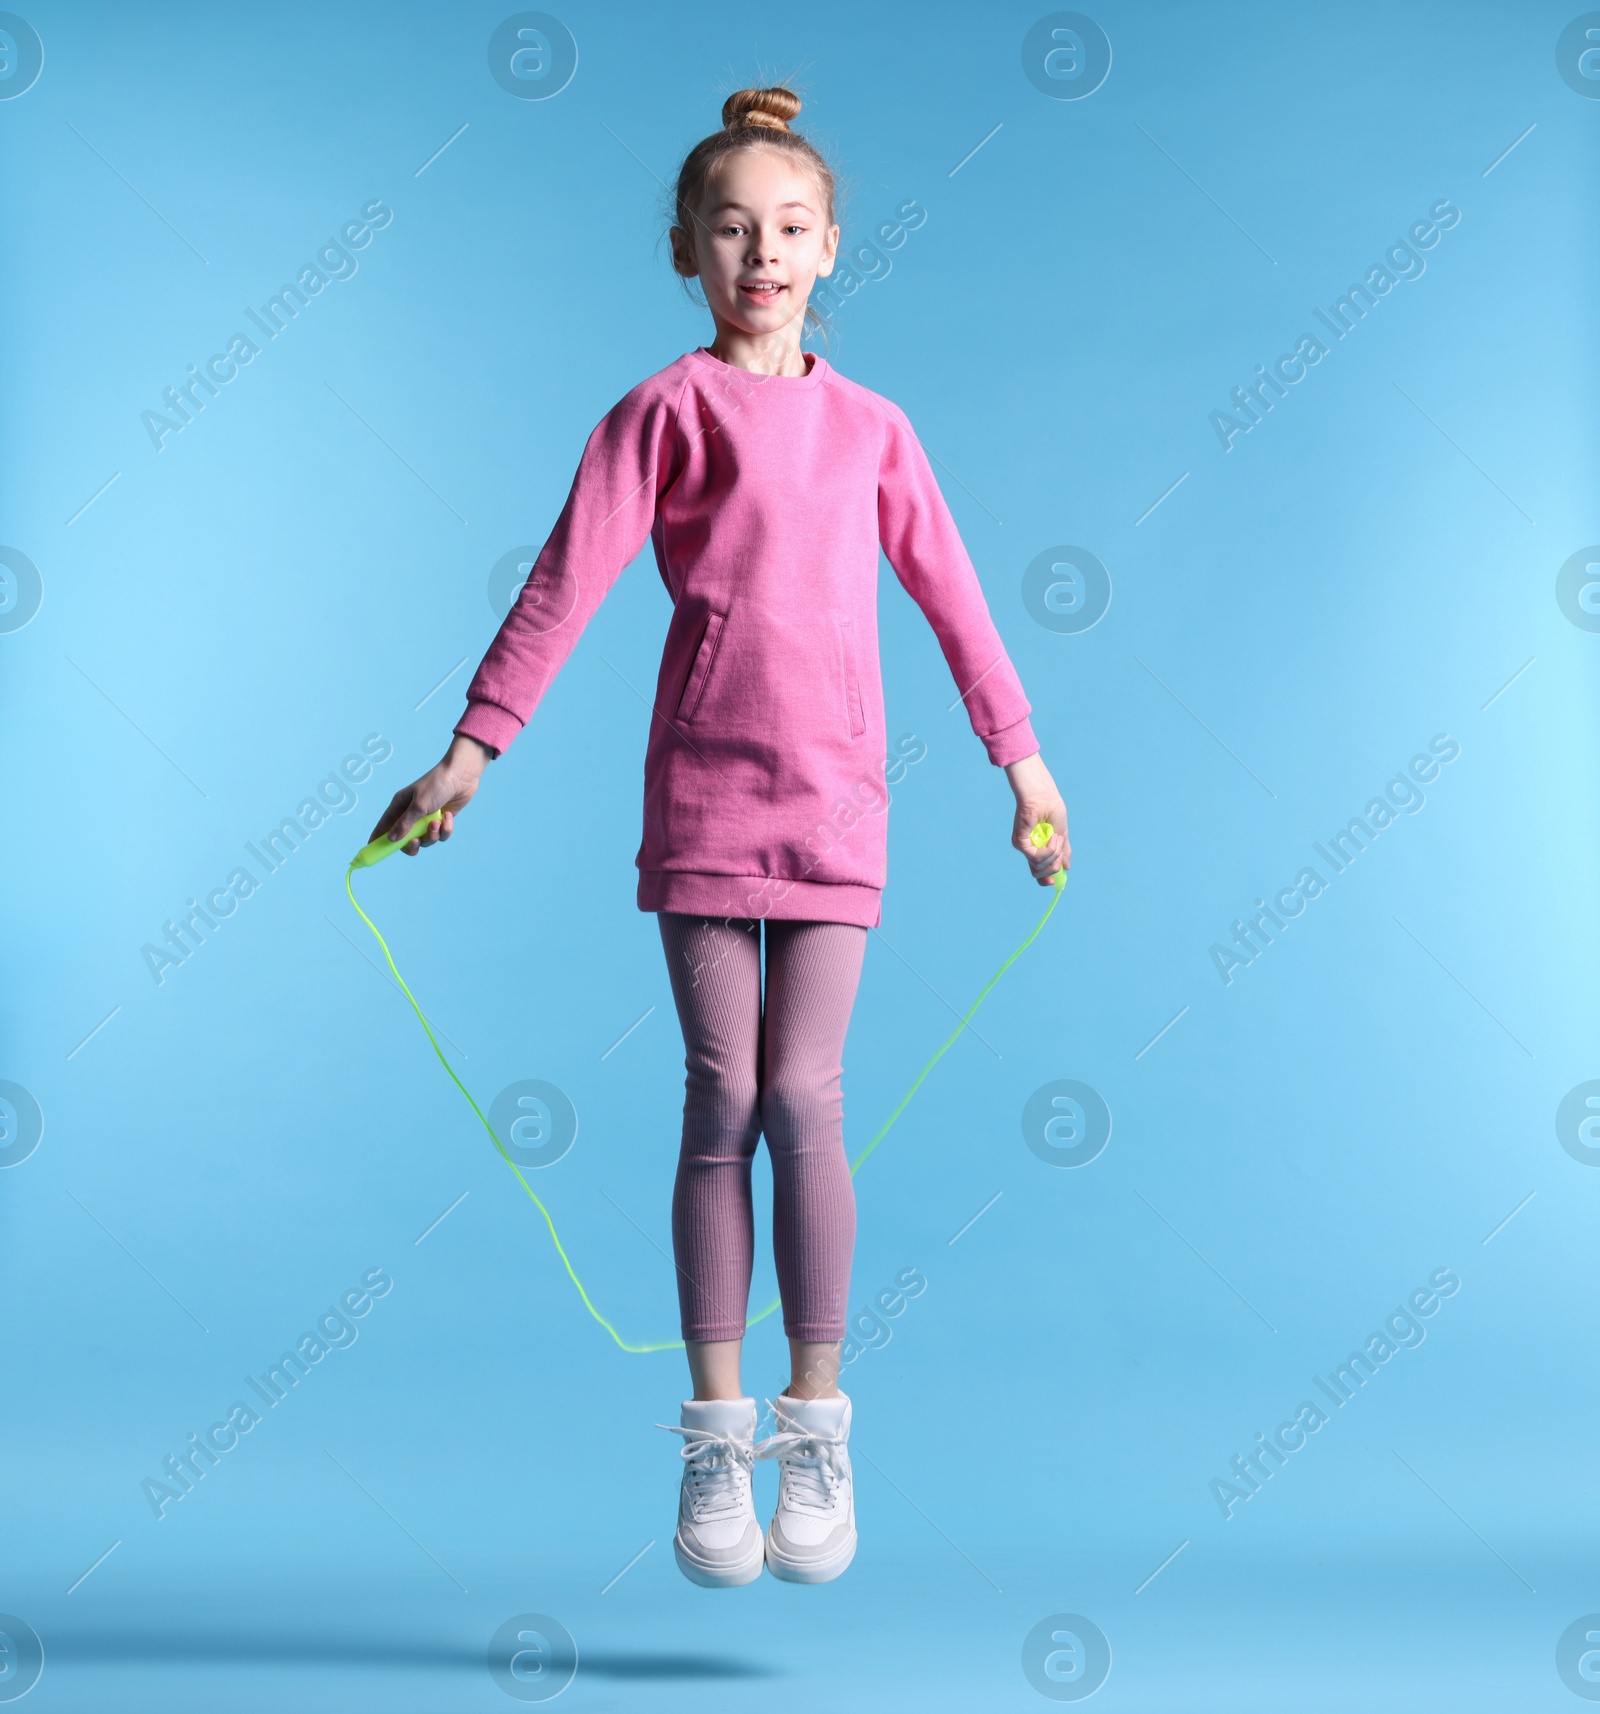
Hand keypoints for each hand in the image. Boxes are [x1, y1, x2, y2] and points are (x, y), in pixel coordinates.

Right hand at [367, 735, 493, 855]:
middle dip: (411, 844)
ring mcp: (428, 818)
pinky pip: (441, 835)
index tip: (372, 849)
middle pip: (406, 839)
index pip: (385, 825)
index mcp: (400, 806)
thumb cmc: (437, 785)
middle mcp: (412, 813)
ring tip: (437, 823)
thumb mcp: (419, 805)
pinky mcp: (442, 820)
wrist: (462, 775)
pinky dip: (446, 829)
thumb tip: (391, 839)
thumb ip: (405, 824)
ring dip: (432, 835)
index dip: (378, 838)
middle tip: (416, 842)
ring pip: (426, 839)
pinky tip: (448, 817)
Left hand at [1003, 751, 1069, 885]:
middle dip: (1053, 868)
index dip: (1047, 878)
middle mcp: (1029, 849)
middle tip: (1060, 857)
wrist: (1044, 796)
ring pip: (1039, 866)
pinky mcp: (1020, 842)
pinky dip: (1048, 850)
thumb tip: (1067, 867)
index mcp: (1038, 848)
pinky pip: (1035, 857)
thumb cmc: (1052, 809)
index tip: (1055, 881)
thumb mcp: (1062, 833)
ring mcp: (1024, 846)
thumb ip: (1063, 851)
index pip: (1039, 870)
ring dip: (1053, 854)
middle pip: (1038, 873)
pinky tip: (1052, 837)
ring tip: (1056, 837)